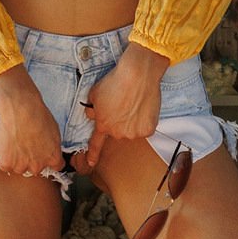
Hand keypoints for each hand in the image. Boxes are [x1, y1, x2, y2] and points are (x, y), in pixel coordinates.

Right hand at [0, 65, 64, 179]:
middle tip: (26, 145)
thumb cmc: (38, 116)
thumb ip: (52, 146)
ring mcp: (22, 166)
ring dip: (17, 160)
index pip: (56, 167)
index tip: (44, 154)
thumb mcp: (54, 132)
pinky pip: (6, 165)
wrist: (21, 110)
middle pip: (35, 169)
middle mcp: (38, 166)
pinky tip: (7, 144)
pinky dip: (5, 157)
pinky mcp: (7, 164)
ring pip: (19, 168)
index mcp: (53, 158)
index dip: (49, 160)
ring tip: (15, 143)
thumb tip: (48, 148)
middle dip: (31, 160)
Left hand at [75, 42, 167, 173]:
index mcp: (103, 125)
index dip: (92, 154)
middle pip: (118, 132)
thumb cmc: (116, 81)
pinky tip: (144, 107)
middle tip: (124, 105)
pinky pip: (145, 128)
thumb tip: (93, 115)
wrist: (138, 75)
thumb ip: (91, 109)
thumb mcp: (94, 94)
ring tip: (135, 103)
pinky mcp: (147, 130)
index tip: (90, 163)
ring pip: (132, 131)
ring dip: (133, 122)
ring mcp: (133, 133)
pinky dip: (145, 120)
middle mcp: (117, 133)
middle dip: (120, 122)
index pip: (96, 143)